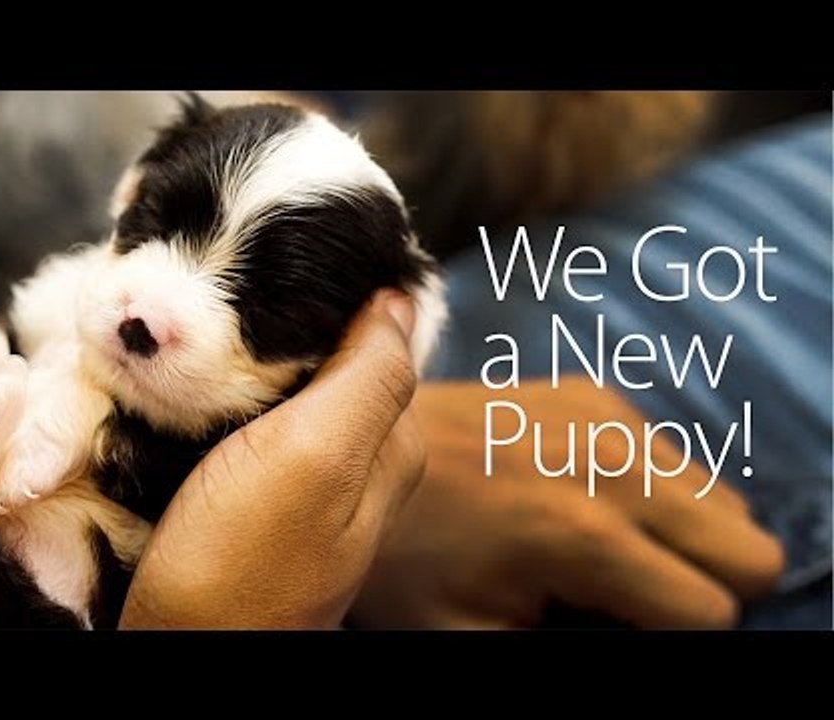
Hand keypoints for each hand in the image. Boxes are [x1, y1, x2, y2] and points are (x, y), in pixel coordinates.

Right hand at [119, 291, 424, 628]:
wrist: (178, 652)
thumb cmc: (241, 562)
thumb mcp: (316, 456)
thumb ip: (369, 377)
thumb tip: (399, 298)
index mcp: (389, 443)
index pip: (378, 336)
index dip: (328, 299)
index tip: (269, 277)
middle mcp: (359, 462)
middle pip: (329, 362)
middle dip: (280, 333)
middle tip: (218, 316)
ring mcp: (306, 485)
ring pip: (283, 392)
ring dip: (245, 368)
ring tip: (195, 349)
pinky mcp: (256, 500)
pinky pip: (248, 428)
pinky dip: (222, 404)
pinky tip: (190, 398)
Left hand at [349, 378, 783, 628]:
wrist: (363, 447)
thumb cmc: (404, 551)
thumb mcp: (472, 635)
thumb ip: (567, 649)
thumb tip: (621, 633)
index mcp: (581, 536)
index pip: (708, 612)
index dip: (669, 636)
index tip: (615, 627)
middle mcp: (611, 467)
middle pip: (747, 550)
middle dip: (701, 586)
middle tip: (627, 597)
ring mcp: (605, 420)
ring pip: (720, 501)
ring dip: (682, 538)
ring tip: (605, 549)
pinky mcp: (592, 394)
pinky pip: (674, 456)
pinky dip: (653, 492)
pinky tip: (587, 500)